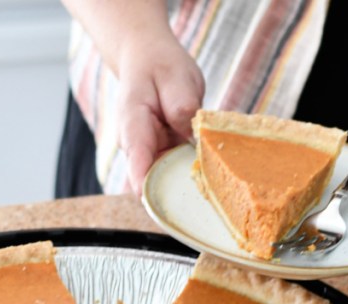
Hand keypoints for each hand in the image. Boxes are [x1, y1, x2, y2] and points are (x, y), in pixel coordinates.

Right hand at [116, 35, 203, 194]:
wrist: (150, 60)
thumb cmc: (160, 66)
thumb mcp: (176, 77)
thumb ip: (182, 105)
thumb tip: (192, 135)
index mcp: (133, 121)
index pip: (136, 155)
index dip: (143, 179)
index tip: (152, 198)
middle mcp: (137, 143)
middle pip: (150, 176)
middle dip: (174, 189)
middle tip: (204, 194)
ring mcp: (151, 151)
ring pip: (165, 178)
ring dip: (186, 183)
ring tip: (214, 186)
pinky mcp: (164, 153)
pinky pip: (177, 170)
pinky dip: (193, 173)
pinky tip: (214, 174)